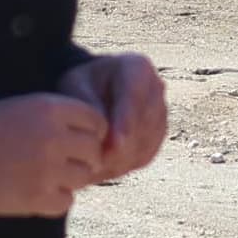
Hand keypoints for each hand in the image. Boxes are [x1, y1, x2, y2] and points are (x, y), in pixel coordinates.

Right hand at [0, 91, 108, 216]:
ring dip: (70, 178)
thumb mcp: (19, 107)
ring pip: (84, 177)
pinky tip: (37, 191)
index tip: (78, 138)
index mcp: (49, 108)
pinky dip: (56, 199)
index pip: (96, 120)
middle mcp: (54, 138)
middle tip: (64, 160)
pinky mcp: (38, 198)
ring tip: (46, 175)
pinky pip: (66, 201)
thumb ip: (55, 116)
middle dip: (83, 156)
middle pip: (94, 150)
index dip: (90, 130)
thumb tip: (89, 134)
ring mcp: (48, 170)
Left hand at [59, 51, 169, 182]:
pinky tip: (102, 168)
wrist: (93, 89)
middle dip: (121, 147)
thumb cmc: (81, 84)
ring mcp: (161, 113)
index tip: (114, 146)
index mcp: (137, 67)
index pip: (135, 98)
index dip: (126, 123)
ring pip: (147, 143)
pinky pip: (146, 155)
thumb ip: (89, 105)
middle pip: (144, 124)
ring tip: (92, 169)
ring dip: (121, 159)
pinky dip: (125, 165)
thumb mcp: (76, 85)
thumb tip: (105, 136)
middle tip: (94, 166)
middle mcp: (156, 88)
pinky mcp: (158, 135)